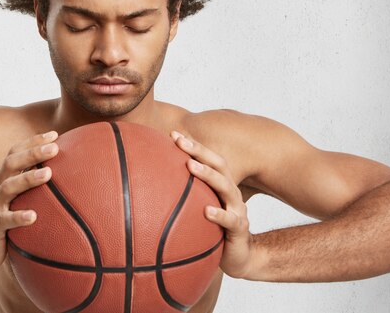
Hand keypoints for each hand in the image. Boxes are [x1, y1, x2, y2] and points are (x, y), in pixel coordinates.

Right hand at [0, 131, 58, 271]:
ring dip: (28, 178)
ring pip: (8, 187)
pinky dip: (19, 216)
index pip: (16, 153)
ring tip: (48, 174)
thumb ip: (34, 189)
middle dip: (33, 153)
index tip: (54, 134)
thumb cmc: (6, 222)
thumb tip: (67, 179)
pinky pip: (5, 220)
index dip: (32, 142)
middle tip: (55, 148)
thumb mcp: (18, 201)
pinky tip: (34, 216)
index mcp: (3, 179)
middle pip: (12, 163)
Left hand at [171, 131, 253, 278]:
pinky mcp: (239, 229)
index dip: (193, 146)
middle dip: (200, 151)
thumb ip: (183, 195)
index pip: (208, 160)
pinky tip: (207, 211)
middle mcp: (230, 193)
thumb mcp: (198, 209)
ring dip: (208, 174)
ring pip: (226, 187)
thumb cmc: (214, 228)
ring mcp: (237, 209)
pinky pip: (230, 220)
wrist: (239, 255)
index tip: (173, 134)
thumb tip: (150, 183)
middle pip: (219, 166)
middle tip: (180, 142)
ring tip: (191, 166)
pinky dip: (219, 214)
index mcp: (221, 185)